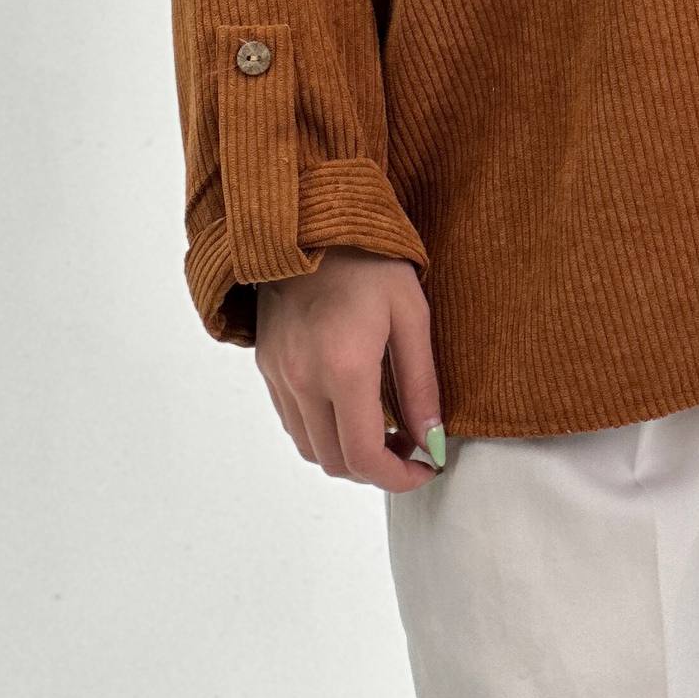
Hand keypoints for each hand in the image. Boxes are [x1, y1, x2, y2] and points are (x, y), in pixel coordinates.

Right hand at [255, 249, 446, 490]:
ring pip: (310, 448)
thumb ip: (421, 384)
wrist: (309, 219)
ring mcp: (279, 374)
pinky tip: (349, 405)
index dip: (399, 478)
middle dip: (376, 468)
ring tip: (382, 428)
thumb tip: (432, 440)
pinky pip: (292, 421)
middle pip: (335, 462)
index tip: (425, 468)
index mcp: (343, 368)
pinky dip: (322, 431)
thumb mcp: (411, 313)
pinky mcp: (266, 365)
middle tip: (410, 446)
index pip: (365, 457)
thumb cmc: (369, 259)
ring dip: (347, 453)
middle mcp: (303, 379)